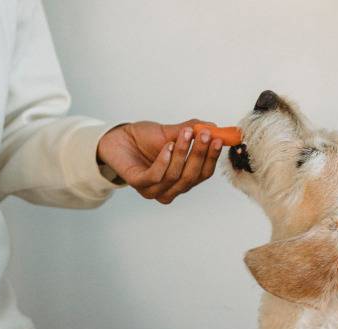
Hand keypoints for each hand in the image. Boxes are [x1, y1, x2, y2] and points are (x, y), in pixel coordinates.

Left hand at [97, 120, 222, 203]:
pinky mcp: (138, 184)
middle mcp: (170, 189)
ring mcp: (154, 190)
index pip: (203, 173)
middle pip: (191, 177)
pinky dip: (164, 161)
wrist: (119, 137)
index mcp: (182, 179)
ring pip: (175, 176)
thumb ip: (193, 131)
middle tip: (204, 134)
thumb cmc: (146, 138)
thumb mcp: (173, 132)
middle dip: (200, 154)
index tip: (218, 139)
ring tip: (184, 133)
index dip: (212, 157)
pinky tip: (167, 146)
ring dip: (182, 153)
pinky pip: (156, 176)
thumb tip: (215, 128)